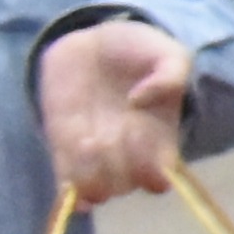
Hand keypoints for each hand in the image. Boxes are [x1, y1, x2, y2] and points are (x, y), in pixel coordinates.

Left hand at [31, 19, 193, 209]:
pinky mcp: (62, 148)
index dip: (152, 170)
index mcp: (159, 139)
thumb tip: (140, 100)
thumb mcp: (167, 52)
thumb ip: (170, 73)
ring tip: (88, 140)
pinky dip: (68, 188)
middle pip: (126, 185)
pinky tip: (70, 177)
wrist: (92, 45)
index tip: (143, 135)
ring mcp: (95, 155)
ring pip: (96, 189)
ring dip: (91, 175)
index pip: (160, 177)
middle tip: (113, 132)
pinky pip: (65, 182)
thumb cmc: (137, 51)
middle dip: (118, 167)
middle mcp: (128, 155)